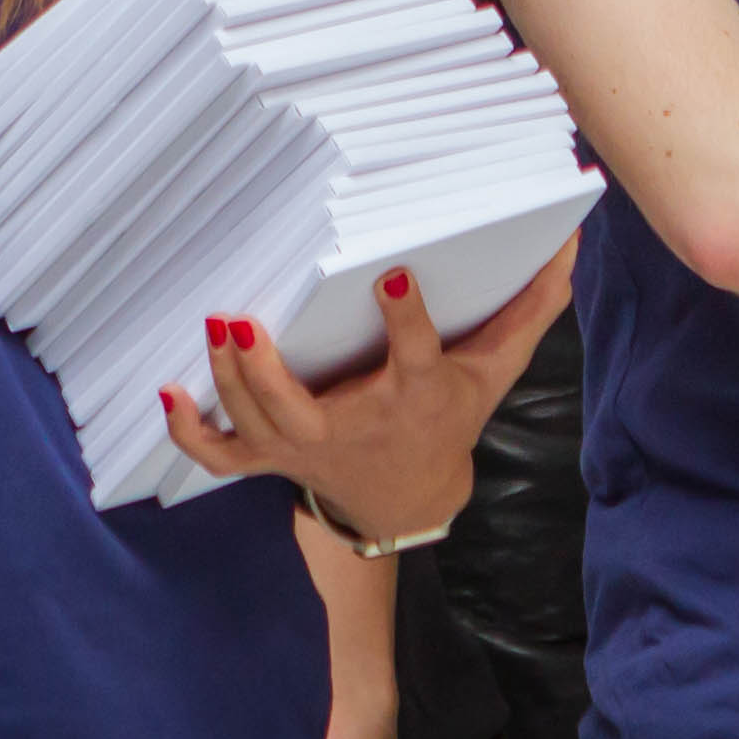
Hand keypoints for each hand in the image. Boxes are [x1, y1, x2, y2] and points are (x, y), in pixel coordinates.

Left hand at [162, 242, 576, 539]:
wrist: (412, 495)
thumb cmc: (450, 415)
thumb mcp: (494, 368)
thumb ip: (530, 307)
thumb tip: (571, 242)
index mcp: (412, 398)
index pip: (413, 360)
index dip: (404, 321)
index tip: (391, 275)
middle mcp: (352, 428)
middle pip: (301, 413)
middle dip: (267, 374)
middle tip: (241, 323)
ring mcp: (306, 448)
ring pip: (257, 427)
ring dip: (227, 385)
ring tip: (213, 329)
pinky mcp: (274, 457)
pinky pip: (224, 457)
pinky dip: (192, 433)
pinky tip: (167, 391)